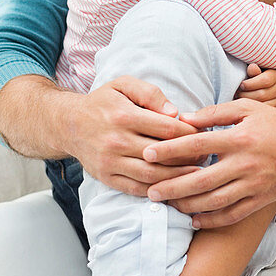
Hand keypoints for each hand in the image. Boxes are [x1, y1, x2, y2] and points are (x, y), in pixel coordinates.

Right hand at [63, 77, 200, 196]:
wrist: (69, 124)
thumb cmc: (103, 102)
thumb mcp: (124, 85)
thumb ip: (150, 93)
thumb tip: (174, 113)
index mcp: (123, 116)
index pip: (167, 129)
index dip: (190, 134)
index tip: (203, 135)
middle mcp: (116, 141)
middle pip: (163, 155)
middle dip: (189, 157)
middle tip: (206, 156)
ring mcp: (110, 162)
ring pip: (152, 175)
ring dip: (178, 178)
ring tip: (196, 175)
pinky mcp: (106, 177)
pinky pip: (137, 189)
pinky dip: (158, 190)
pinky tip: (174, 187)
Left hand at [145, 99, 275, 226]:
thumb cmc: (275, 123)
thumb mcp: (248, 108)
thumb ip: (215, 113)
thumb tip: (184, 119)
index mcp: (239, 138)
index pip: (197, 145)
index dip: (170, 150)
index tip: (147, 153)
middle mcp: (244, 164)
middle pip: (201, 180)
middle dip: (172, 187)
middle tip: (149, 191)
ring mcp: (253, 184)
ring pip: (214, 201)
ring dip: (188, 205)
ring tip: (168, 205)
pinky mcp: (261, 199)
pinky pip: (233, 215)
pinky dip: (212, 220)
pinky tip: (195, 219)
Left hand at [235, 64, 275, 106]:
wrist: (262, 86)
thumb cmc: (255, 77)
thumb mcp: (255, 71)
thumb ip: (253, 71)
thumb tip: (252, 67)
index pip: (265, 80)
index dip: (250, 83)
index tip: (241, 85)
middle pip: (262, 94)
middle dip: (246, 94)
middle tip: (237, 93)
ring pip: (262, 105)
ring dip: (248, 103)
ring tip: (239, 99)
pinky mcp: (274, 109)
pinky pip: (262, 112)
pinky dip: (252, 110)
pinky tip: (246, 106)